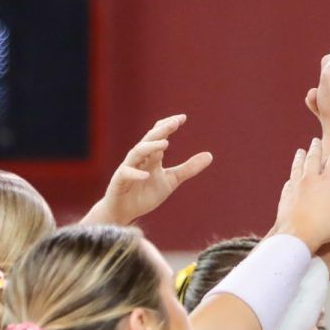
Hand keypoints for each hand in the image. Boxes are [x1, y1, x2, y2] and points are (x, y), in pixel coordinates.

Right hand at [90, 115, 212, 224]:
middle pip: (149, 140)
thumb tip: (210, 155)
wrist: (124, 212)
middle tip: (175, 123)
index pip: (158, 135)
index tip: (183, 118)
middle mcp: (139, 159)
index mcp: (151, 156)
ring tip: (165, 143)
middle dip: (161, 131)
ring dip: (150, 147)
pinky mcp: (119, 181)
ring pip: (137, 153)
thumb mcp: (171, 180)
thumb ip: (189, 168)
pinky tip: (147, 175)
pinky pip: (126, 174)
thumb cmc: (146, 194)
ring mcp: (128, 168)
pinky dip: (136, 173)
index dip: (168, 126)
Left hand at [273, 139, 329, 253]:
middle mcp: (311, 179)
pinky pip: (289, 182)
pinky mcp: (286, 195)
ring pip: (298, 167)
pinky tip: (291, 178)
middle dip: (316, 148)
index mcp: (328, 181)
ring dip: (300, 158)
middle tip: (315, 140)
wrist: (296, 236)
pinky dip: (292, 177)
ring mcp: (296, 186)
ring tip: (300, 151)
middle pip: (313, 158)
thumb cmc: (324, 227)